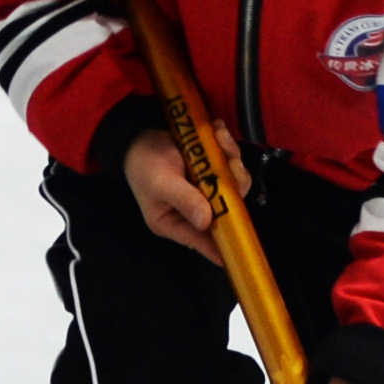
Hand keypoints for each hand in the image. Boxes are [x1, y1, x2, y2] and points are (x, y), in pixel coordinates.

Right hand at [124, 123, 250, 263]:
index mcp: (175, 222)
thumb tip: (206, 222)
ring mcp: (208, 192)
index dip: (223, 247)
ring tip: (218, 137)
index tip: (242, 252)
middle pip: (228, 209)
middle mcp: (196, 211)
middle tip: (231, 161)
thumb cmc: (144, 164)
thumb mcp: (160, 183)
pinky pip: (232, 166)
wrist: (142, 134)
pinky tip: (217, 132)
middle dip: (232, 183)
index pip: (202, 241)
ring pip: (235, 183)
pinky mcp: (215, 174)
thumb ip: (184, 200)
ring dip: (232, 159)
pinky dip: (228, 148)